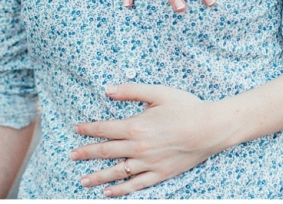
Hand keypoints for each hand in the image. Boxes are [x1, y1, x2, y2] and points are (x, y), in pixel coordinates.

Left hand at [70, 84, 227, 196]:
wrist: (211, 129)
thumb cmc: (186, 107)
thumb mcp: (159, 92)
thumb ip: (131, 91)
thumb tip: (108, 89)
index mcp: (137, 126)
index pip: (105, 129)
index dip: (89, 129)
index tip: (76, 129)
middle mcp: (139, 148)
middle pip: (106, 151)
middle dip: (87, 153)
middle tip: (72, 156)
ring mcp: (149, 163)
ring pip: (117, 172)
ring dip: (98, 176)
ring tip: (83, 181)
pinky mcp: (160, 174)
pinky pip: (136, 185)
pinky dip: (121, 190)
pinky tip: (108, 192)